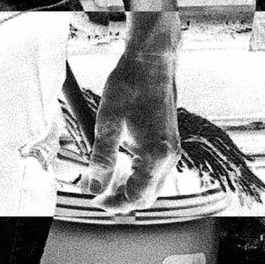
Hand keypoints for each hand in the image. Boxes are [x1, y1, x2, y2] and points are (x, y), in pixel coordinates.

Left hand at [85, 11, 181, 212]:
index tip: (92, 197)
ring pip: (151, 186)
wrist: (151, 60)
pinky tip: (119, 167)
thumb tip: (93, 188)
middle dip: (120, 200)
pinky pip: (155, 172)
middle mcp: (169, 156)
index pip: (135, 198)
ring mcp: (172, 150)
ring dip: (129, 189)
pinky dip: (137, 177)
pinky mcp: (169, 143)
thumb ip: (102, 160)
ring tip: (104, 180)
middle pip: (146, 197)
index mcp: (156, 154)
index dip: (112, 203)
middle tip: (95, 192)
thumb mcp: (108, 123)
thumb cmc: (131, 85)